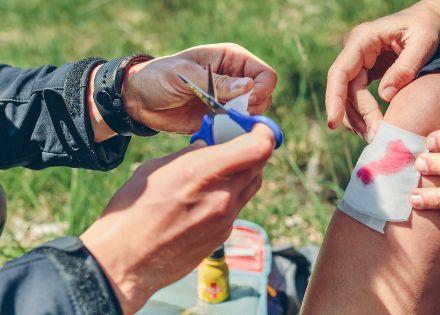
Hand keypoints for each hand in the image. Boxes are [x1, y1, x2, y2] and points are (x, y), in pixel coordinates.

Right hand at [80, 124, 274, 313]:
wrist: (127, 261)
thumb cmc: (133, 212)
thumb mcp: (157, 169)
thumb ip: (189, 155)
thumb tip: (207, 147)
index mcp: (203, 172)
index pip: (258, 148)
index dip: (264, 133)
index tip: (255, 128)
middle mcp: (222, 196)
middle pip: (259, 165)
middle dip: (252, 150)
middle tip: (235, 144)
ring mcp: (226, 219)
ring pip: (251, 186)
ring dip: (244, 172)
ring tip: (220, 169)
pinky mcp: (223, 235)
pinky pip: (238, 207)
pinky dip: (231, 195)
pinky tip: (207, 197)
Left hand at [122, 43, 276, 133]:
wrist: (138, 100)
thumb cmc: (159, 77)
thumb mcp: (186, 75)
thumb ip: (218, 83)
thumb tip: (249, 87)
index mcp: (232, 60)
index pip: (265, 75)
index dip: (260, 90)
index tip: (245, 101)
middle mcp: (235, 80)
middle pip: (265, 97)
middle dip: (252, 108)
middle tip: (227, 113)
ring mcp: (229, 101)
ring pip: (254, 115)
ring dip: (242, 121)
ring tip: (218, 120)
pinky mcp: (220, 119)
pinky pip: (237, 129)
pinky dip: (232, 133)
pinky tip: (216, 131)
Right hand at [325, 0, 439, 140]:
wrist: (431, 19)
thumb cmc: (428, 26)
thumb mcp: (423, 43)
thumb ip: (406, 68)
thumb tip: (386, 97)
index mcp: (362, 40)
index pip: (339, 73)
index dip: (334, 99)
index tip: (333, 123)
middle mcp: (354, 51)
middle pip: (343, 90)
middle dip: (355, 116)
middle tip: (373, 137)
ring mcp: (358, 63)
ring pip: (348, 97)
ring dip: (358, 119)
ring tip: (375, 137)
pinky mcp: (365, 72)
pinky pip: (357, 97)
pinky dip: (364, 114)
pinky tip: (374, 128)